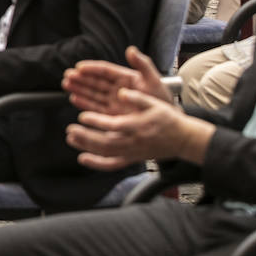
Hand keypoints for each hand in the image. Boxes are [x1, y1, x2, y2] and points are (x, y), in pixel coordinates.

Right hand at [62, 46, 173, 115]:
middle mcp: (116, 88)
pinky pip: (95, 107)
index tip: (79, 67)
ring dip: (79, 88)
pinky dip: (84, 103)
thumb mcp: (154, 80)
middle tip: (68, 75)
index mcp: (125, 77)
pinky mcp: (112, 115)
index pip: (105, 70)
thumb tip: (131, 49)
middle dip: (80, 78)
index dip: (92, 68)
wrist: (168, 122)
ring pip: (92, 93)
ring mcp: (113, 101)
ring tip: (66, 84)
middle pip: (95, 81)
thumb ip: (143, 64)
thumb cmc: (162, 99)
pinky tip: (74, 98)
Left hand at [67, 92, 212, 170]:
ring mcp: (133, 152)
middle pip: (107, 143)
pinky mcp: (132, 158)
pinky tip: (83, 159)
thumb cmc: (169, 120)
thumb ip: (138, 98)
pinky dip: (97, 163)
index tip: (83, 116)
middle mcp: (135, 142)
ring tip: (71, 138)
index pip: (115, 126)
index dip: (98, 122)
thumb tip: (122, 91)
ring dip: (87, 147)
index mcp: (140, 126)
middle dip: (87, 137)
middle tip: (71, 130)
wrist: (184, 140)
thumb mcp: (156, 103)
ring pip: (107, 153)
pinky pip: (113, 164)